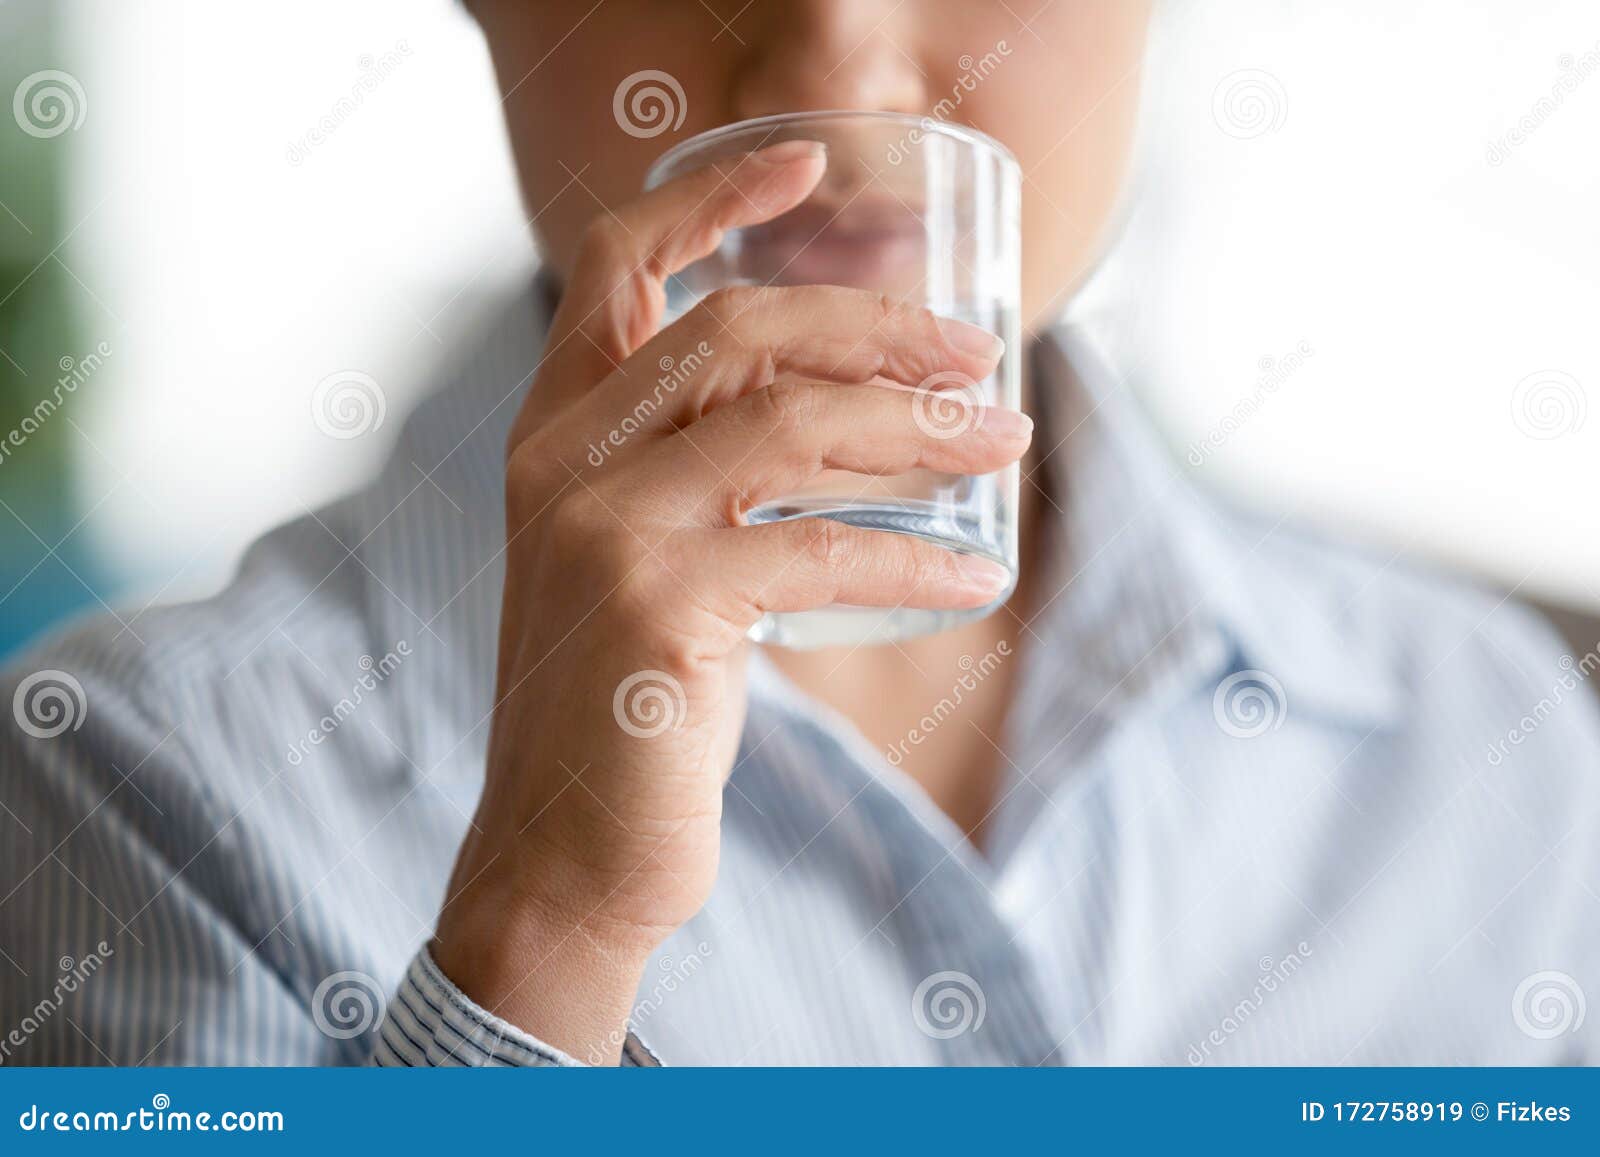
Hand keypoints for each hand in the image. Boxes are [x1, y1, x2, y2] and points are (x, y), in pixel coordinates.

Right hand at [431, 140, 1029, 1061]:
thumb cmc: (630, 705)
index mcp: (554, 434)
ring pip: (787, 423)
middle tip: (982, 352)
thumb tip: (861, 417)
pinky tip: (977, 578)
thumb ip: (706, 476)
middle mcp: (561, 461)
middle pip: (738, 331)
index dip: (711, 199)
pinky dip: (917, 555)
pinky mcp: (655, 605)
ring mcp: (602, 529)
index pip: (616, 268)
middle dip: (878, 328)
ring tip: (1007, 440)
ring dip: (919, 426)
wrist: (566, 850)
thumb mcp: (652, 561)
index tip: (803, 163)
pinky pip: (819, 546)